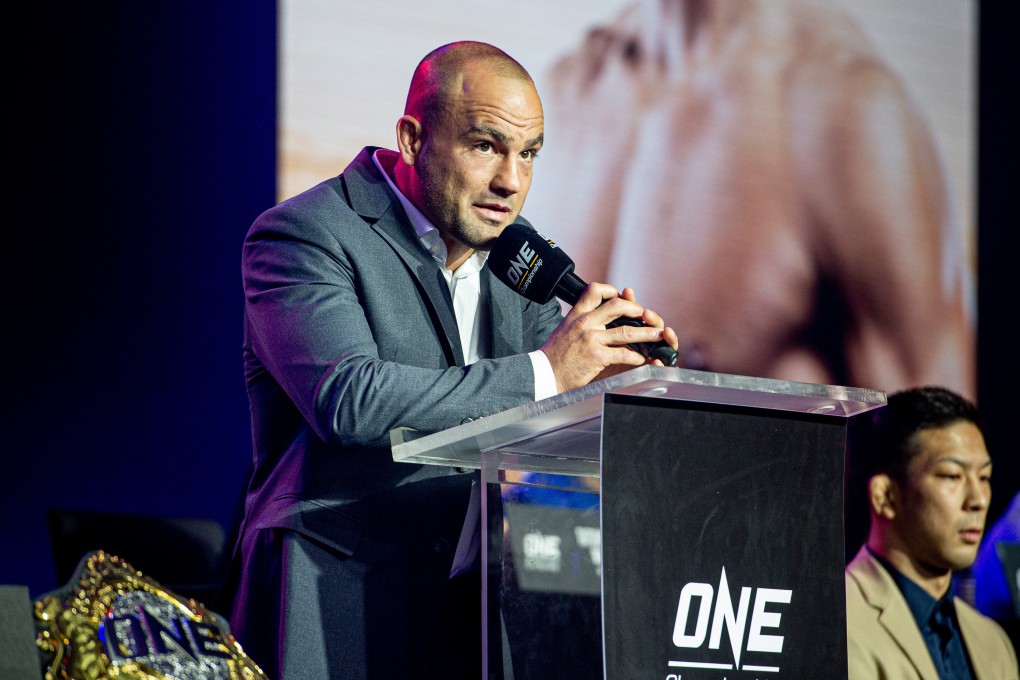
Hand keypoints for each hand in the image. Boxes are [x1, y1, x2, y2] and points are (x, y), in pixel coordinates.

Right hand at [541, 284, 679, 392]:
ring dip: (646, 333)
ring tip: (658, 334)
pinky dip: (636, 356)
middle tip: (645, 315)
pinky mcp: (596, 356)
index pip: (595, 290)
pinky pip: (623, 353)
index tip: (622, 296)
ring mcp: (591, 339)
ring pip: (626, 331)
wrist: (544, 374)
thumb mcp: (565, 328)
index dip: (611, 290)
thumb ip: (581, 320)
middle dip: (636, 309)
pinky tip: (641, 358)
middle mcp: (585, 322)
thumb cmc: (555, 354)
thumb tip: (596, 315)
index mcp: (576, 314)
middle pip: (617, 306)